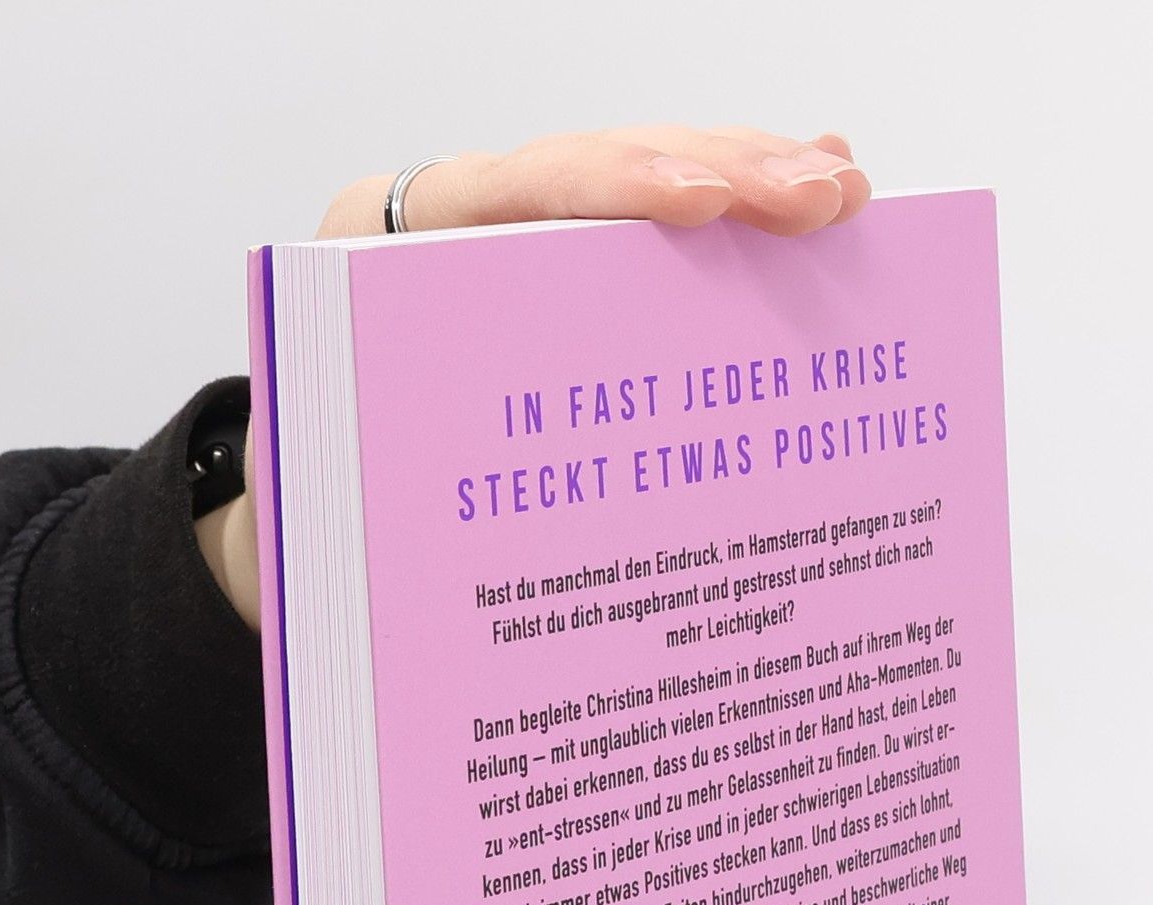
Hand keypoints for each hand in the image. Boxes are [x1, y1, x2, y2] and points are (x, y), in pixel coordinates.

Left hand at [200, 126, 871, 632]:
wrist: (309, 470)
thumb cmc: (320, 477)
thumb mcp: (320, 470)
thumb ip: (354, 458)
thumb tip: (389, 488)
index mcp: (392, 247)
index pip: (516, 190)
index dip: (614, 189)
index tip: (704, 205)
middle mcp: (467, 222)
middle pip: (607, 167)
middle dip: (725, 172)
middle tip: (823, 197)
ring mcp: (531, 237)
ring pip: (649, 181)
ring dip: (752, 181)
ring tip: (843, 192)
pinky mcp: (576, 267)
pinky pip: (663, 224)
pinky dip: (740, 209)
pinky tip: (816, 183)